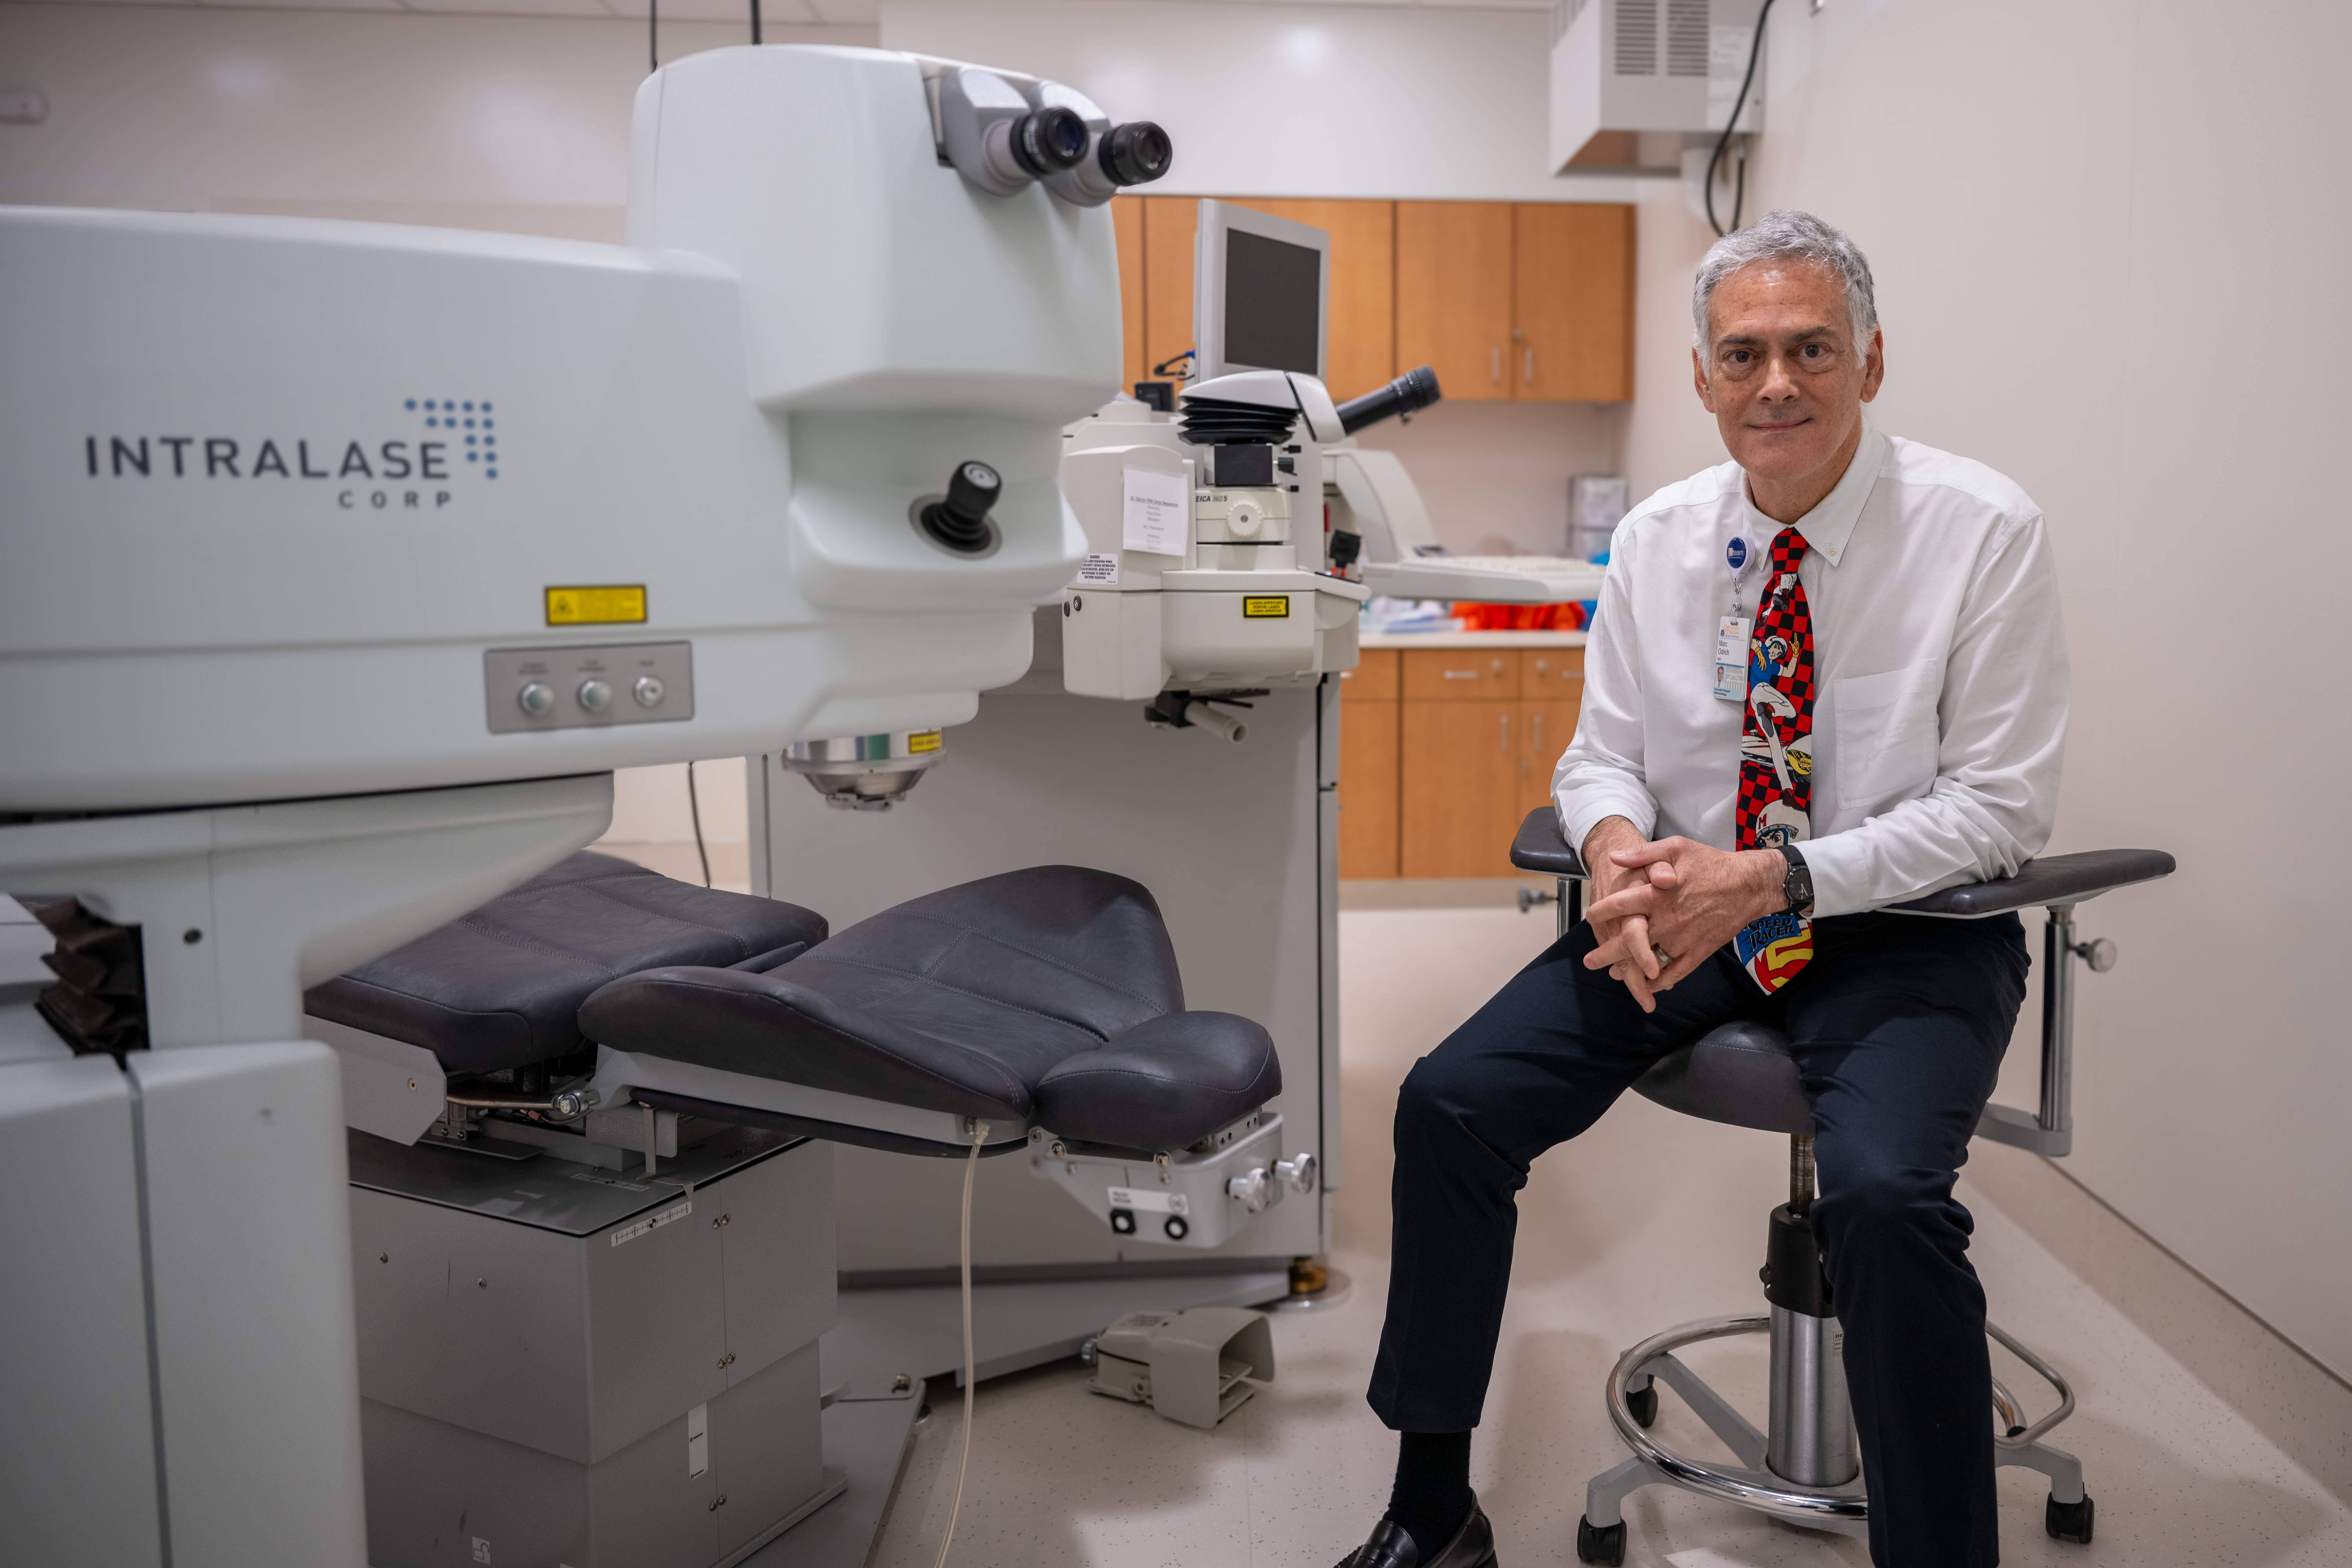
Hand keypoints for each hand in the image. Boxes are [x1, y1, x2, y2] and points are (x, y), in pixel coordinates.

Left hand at [1583, 838, 1785, 1010]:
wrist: (1749, 884)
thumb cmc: (1711, 863)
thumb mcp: (1676, 847)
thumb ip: (1643, 853)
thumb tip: (1614, 857)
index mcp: (1658, 894)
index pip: (1620, 905)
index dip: (1601, 913)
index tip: (1590, 917)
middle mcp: (1666, 919)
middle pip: (1628, 940)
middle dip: (1605, 953)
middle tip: (1589, 961)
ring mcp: (1683, 939)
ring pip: (1649, 959)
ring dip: (1629, 969)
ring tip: (1613, 973)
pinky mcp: (1699, 951)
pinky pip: (1675, 972)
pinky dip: (1660, 982)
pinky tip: (1648, 985)